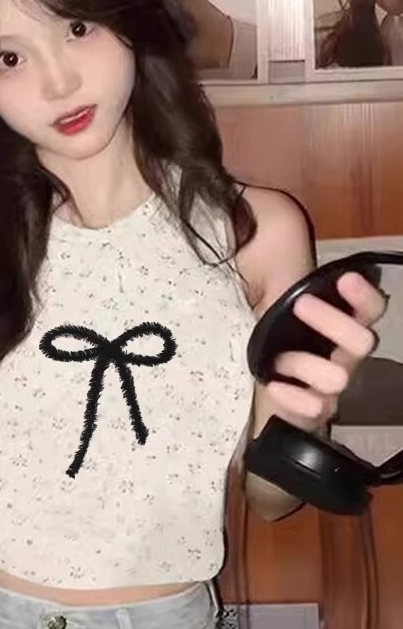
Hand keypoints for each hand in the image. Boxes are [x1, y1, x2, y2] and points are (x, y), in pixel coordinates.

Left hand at [265, 271, 387, 431]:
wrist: (255, 370)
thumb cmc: (274, 326)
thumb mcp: (274, 286)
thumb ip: (278, 256)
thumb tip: (272, 219)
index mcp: (345, 322)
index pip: (373, 308)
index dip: (364, 296)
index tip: (345, 279)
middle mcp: (346, 354)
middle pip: (363, 342)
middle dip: (333, 322)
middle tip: (300, 305)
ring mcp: (332, 383)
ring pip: (337, 378)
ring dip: (304, 364)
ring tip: (277, 358)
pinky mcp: (311, 408)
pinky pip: (316, 410)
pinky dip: (295, 398)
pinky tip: (274, 385)